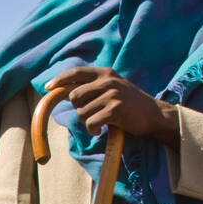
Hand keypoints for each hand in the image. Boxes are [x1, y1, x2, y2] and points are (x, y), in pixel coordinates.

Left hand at [47, 67, 178, 146]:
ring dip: (87, 122)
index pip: (76, 73)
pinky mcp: (114, 110)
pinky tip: (102, 129)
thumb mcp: (113, 88)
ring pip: (81, 112)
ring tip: (101, 121)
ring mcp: (112, 95)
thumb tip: (65, 93)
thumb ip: (93, 87)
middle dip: (78, 109)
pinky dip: (93, 130)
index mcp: (106, 73)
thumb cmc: (129, 104)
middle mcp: (108, 81)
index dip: (60, 80)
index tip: (48, 87)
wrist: (154, 115)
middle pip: (74, 96)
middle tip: (93, 114)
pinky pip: (90, 123)